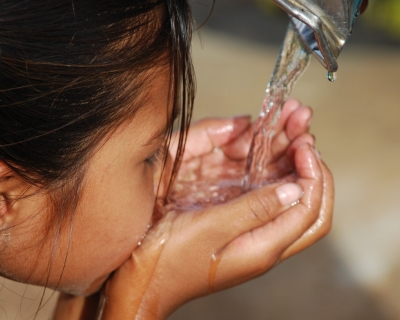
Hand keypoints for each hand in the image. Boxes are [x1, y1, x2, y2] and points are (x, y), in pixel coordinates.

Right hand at [57, 100, 332, 319]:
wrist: (143, 280)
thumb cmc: (168, 259)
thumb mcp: (208, 229)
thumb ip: (252, 210)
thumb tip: (295, 190)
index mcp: (262, 248)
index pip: (309, 210)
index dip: (313, 174)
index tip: (303, 145)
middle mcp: (264, 244)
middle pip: (308, 205)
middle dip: (311, 166)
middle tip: (302, 132)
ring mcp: (252, 236)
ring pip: (288, 198)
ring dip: (291, 164)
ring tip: (289, 129)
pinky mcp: (238, 227)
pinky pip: (265, 196)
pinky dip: (270, 171)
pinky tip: (264, 149)